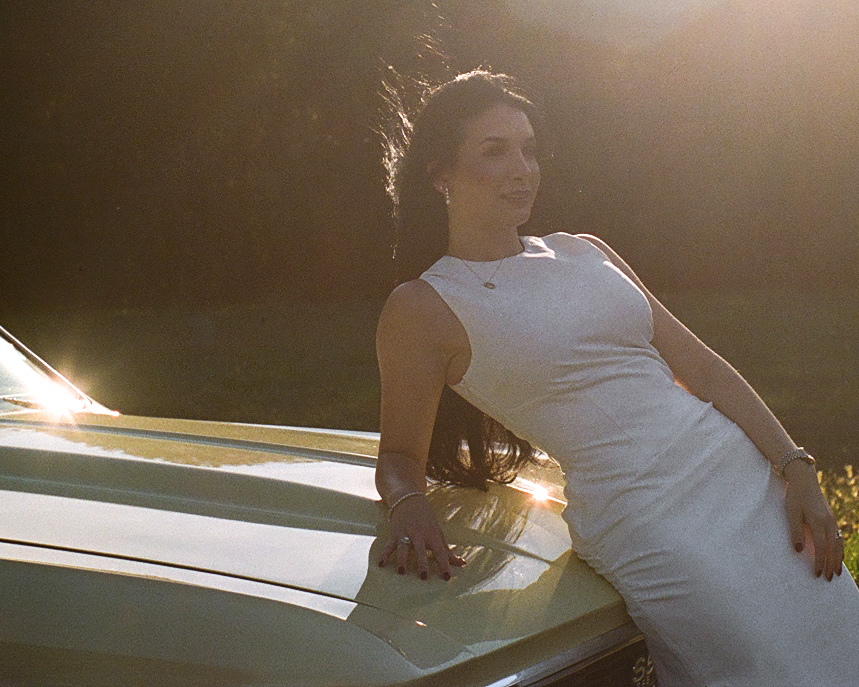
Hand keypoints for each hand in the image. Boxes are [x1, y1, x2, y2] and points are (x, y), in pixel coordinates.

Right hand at [378, 494, 465, 579]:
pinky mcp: (394, 533)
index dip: (444, 564)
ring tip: (401, 571)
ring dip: (402, 559)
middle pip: (421, 550)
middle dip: (422, 563)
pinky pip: (389, 545)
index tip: (447, 577)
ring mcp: (406, 533)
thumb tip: (462, 564)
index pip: (440, 551)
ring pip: (404, 547)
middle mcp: (419, 534)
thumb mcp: (438, 532)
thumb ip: (447, 550)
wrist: (409, 499)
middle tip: (423, 577)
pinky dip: (384, 554)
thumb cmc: (427, 519)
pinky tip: (381, 564)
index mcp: (432, 535)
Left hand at [783, 461, 843, 580]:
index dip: (820, 562)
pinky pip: (838, 538)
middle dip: (831, 565)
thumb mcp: (791, 512)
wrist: (804, 480)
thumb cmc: (795, 496)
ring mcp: (832, 521)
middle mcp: (829, 523)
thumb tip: (799, 551)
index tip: (817, 574)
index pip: (822, 547)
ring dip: (838, 559)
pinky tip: (837, 556)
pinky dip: (839, 549)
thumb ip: (795, 531)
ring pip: (839, 544)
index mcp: (819, 521)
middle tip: (829, 579)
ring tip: (837, 572)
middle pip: (833, 548)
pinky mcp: (831, 519)